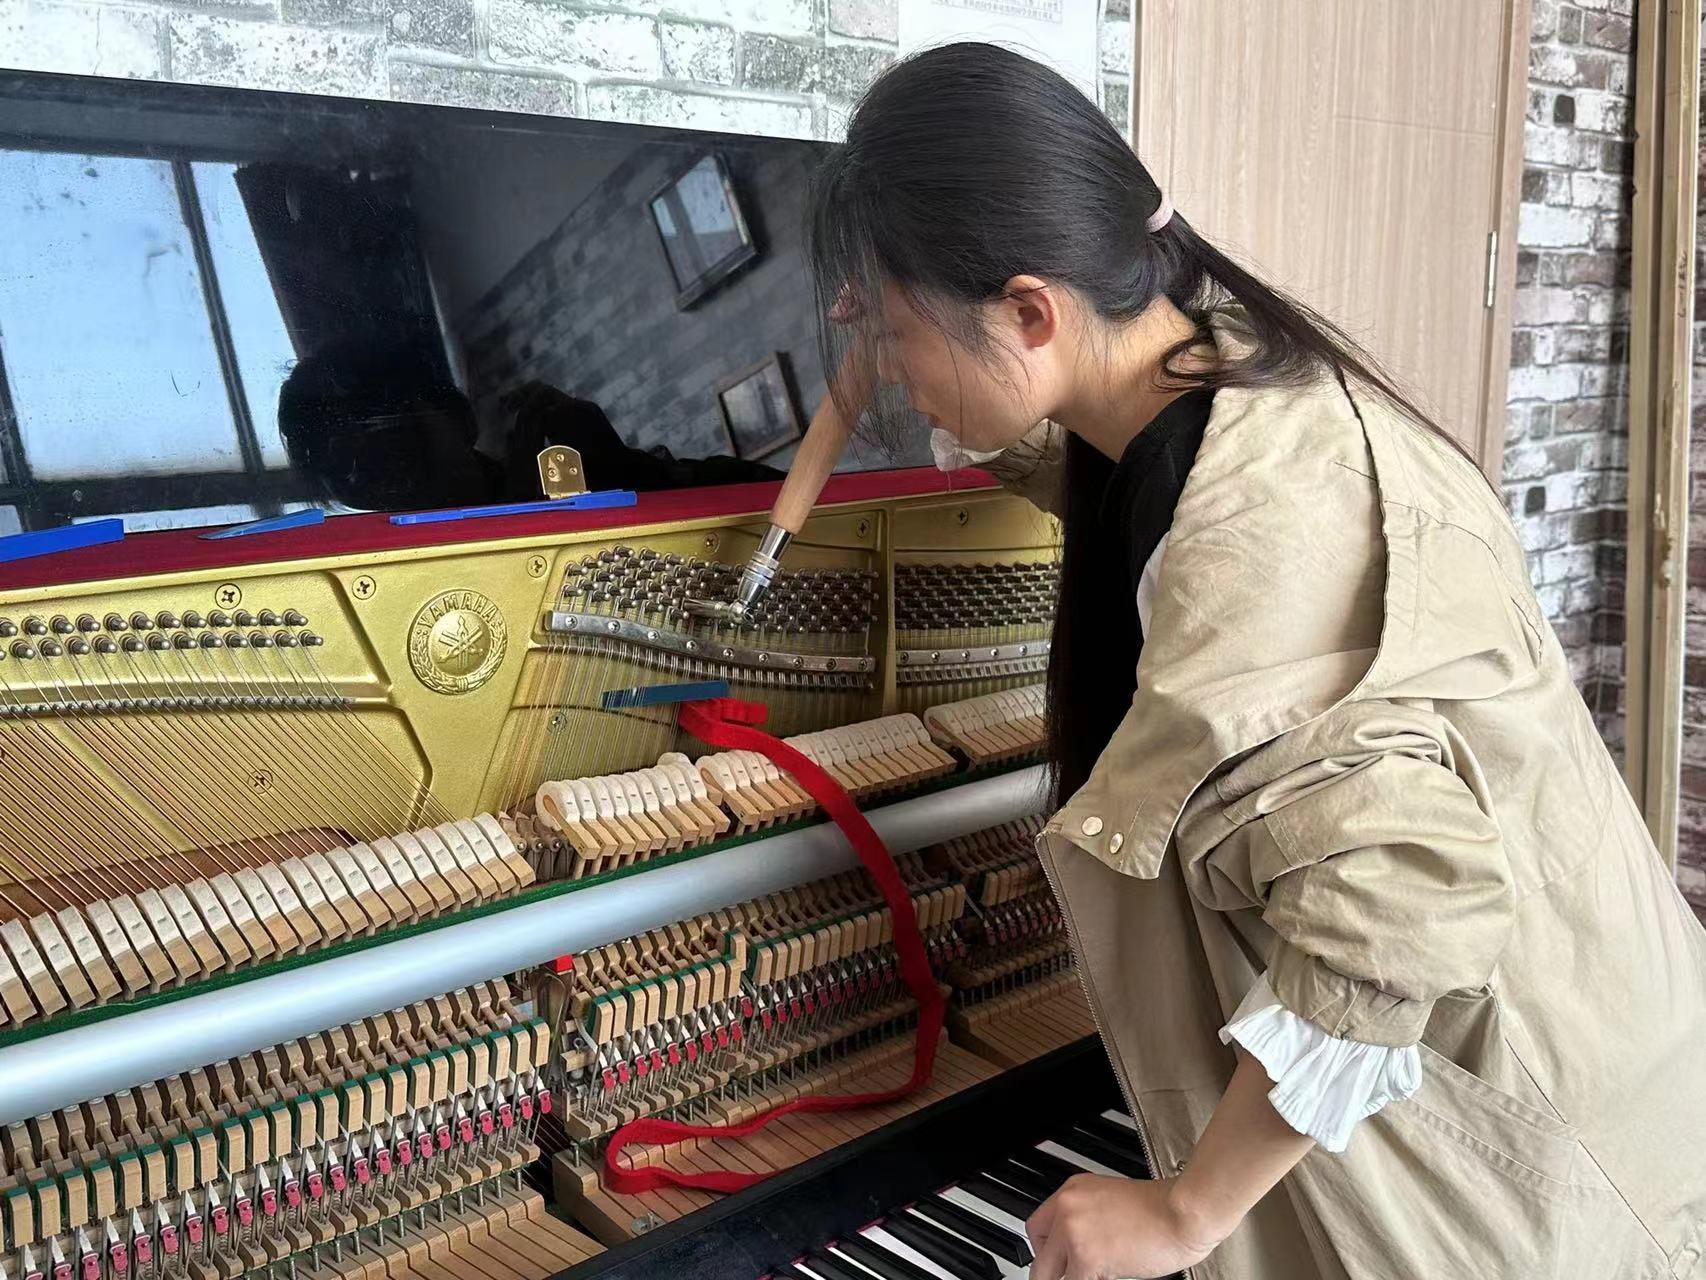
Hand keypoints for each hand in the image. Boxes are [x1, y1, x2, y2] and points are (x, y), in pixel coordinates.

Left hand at [1025, 1173, 1226, 1279]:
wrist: (1183, 1212)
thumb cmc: (1163, 1210)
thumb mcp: (1113, 1202)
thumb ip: (1089, 1219)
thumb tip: (1080, 1247)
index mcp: (1073, 1190)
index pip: (1039, 1226)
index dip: (1047, 1250)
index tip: (1054, 1262)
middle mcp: (1067, 1207)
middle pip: (1038, 1250)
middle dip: (1051, 1269)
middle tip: (1068, 1274)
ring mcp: (1073, 1232)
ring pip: (1050, 1272)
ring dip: (1070, 1276)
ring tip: (1095, 1274)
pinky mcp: (1086, 1257)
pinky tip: (1106, 1277)